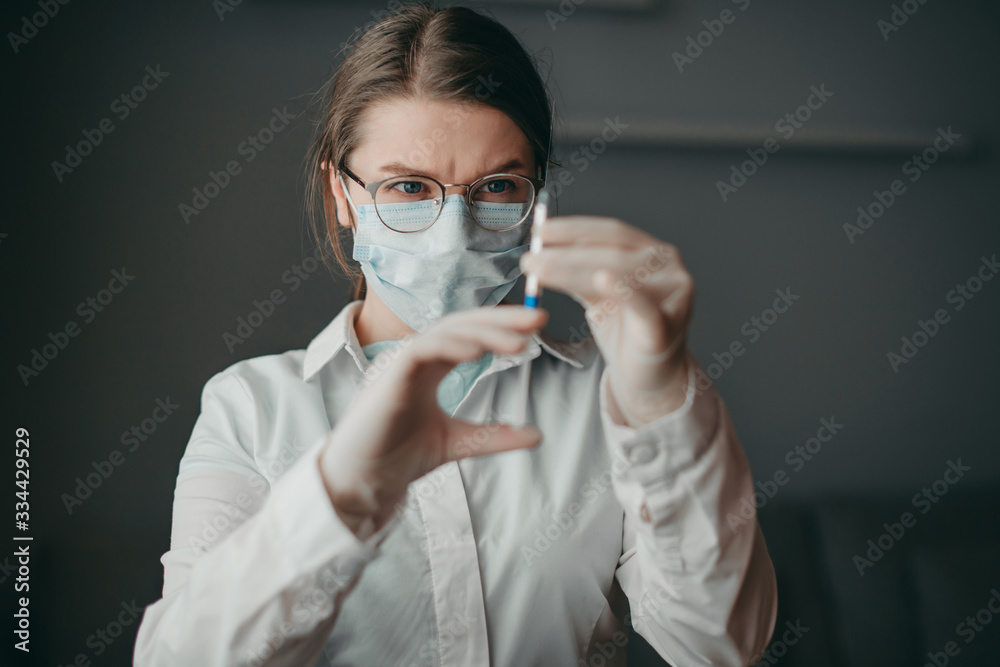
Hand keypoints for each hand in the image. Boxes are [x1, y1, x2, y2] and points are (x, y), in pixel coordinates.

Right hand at [319, 305, 546, 538]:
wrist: (364, 481)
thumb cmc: (398, 457)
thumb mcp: (460, 442)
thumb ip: (495, 436)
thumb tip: (537, 435)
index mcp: (430, 367)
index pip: (469, 334)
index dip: (502, 327)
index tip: (537, 327)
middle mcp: (416, 358)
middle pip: (462, 325)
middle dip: (500, 319)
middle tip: (538, 318)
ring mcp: (401, 363)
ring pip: (445, 332)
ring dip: (483, 333)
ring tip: (518, 343)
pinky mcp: (389, 375)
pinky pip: (421, 349)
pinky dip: (449, 346)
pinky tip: (477, 352)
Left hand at [519, 216, 694, 426]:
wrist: (651, 376)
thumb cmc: (627, 331)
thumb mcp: (599, 294)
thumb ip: (578, 271)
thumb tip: (540, 251)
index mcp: (652, 251)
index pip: (611, 231)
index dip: (574, 228)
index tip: (540, 230)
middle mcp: (667, 265)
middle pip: (611, 251)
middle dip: (565, 253)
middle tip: (531, 258)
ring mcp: (673, 292)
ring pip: (618, 273)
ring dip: (573, 270)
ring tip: (540, 271)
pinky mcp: (667, 324)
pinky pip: (642, 305)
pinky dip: (622, 289)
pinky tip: (602, 279)